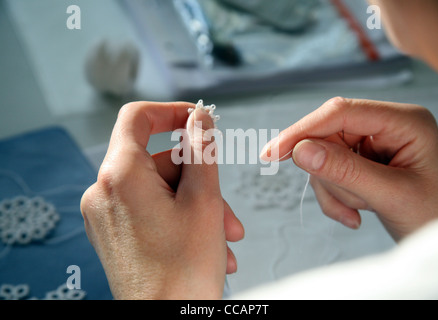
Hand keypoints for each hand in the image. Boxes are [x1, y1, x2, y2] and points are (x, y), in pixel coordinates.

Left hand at [80, 102, 243, 298]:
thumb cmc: (180, 275)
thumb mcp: (204, 200)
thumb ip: (201, 150)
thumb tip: (199, 118)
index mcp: (121, 176)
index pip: (137, 117)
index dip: (170, 111)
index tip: (195, 119)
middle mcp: (103, 193)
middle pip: (158, 161)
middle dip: (198, 181)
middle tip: (225, 208)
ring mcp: (106, 215)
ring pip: (159, 189)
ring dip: (196, 207)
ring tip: (222, 236)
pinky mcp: (113, 232)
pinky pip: (150, 209)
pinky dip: (179, 218)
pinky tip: (206, 243)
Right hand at [261, 97, 437, 240]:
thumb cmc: (436, 215)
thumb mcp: (393, 195)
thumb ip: (345, 171)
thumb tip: (300, 151)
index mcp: (403, 121)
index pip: (340, 113)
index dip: (303, 130)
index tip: (272, 153)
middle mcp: (385, 126)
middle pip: (328, 136)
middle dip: (329, 174)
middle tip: (347, 202)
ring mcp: (371, 144)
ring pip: (323, 158)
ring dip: (334, 190)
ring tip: (361, 210)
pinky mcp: (361, 161)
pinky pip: (328, 174)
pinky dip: (334, 198)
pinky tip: (356, 215)